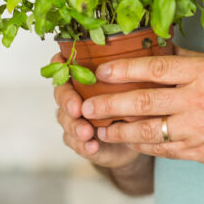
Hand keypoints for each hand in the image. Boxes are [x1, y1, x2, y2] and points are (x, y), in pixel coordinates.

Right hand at [51, 52, 142, 169]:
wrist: (134, 137)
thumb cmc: (133, 102)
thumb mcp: (134, 84)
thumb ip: (131, 73)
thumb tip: (144, 57)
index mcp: (83, 76)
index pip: (62, 64)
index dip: (59, 65)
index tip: (66, 67)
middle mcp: (74, 94)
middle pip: (61, 92)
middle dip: (67, 101)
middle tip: (78, 109)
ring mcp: (73, 118)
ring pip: (65, 119)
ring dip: (75, 126)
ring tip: (86, 132)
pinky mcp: (78, 140)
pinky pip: (74, 142)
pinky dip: (82, 145)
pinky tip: (92, 146)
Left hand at [80, 46, 203, 168]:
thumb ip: (188, 60)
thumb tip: (156, 48)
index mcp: (203, 73)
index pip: (154, 69)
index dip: (123, 70)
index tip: (100, 71)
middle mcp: (198, 102)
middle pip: (144, 103)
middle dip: (110, 105)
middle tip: (86, 105)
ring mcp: (199, 130)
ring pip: (149, 132)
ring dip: (120, 131)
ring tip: (99, 127)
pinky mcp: (202, 152)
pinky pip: (164, 150)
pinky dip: (143, 146)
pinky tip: (128, 141)